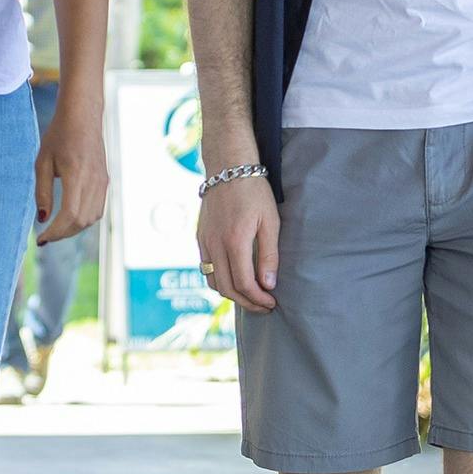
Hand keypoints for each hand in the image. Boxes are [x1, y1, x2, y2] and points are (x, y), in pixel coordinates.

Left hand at [34, 101, 109, 245]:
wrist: (83, 117)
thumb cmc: (59, 135)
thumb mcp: (43, 162)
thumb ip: (42, 192)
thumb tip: (43, 219)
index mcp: (76, 174)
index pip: (69, 214)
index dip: (55, 232)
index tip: (41, 239)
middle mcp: (94, 181)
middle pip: (81, 221)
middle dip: (62, 234)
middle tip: (45, 236)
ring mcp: (102, 182)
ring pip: (92, 218)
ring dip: (73, 228)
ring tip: (56, 228)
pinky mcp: (105, 182)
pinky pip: (98, 209)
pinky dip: (84, 220)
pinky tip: (70, 218)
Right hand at [196, 172, 280, 313]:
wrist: (228, 167)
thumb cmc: (254, 191)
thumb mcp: (270, 221)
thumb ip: (269, 254)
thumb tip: (268, 284)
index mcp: (235, 241)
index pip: (244, 284)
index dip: (258, 299)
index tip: (271, 303)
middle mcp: (215, 245)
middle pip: (227, 288)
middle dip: (247, 302)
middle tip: (263, 306)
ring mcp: (205, 241)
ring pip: (213, 281)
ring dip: (231, 294)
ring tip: (250, 296)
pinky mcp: (200, 237)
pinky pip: (206, 268)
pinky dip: (219, 280)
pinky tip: (234, 279)